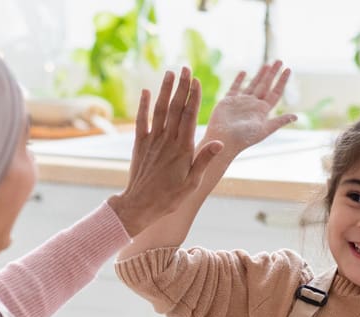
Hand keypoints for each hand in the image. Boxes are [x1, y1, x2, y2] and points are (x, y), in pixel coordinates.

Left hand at [108, 68, 223, 236]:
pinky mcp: (139, 144)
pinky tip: (146, 91)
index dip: (193, 97)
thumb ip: (204, 160)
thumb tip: (220, 143)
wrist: (140, 205)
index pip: (189, 116)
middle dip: (181, 86)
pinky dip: (143, 105)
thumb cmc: (170, 197)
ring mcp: (152, 141)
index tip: (196, 80)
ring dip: (164, 90)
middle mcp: (167, 140)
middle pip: (175, 108)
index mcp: (183, 149)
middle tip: (185, 68)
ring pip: (159, 110)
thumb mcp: (193, 183)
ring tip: (169, 73)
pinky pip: (141, 120)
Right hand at [203, 60, 296, 154]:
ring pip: (253, 85)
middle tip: (279, 60)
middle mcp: (253, 105)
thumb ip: (279, 122)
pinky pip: (235, 88)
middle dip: (272, 73)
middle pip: (265, 86)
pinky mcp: (228, 101)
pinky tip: (243, 72)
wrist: (223, 140)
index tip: (288, 69)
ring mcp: (241, 102)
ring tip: (267, 64)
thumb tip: (296, 117)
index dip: (282, 81)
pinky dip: (239, 80)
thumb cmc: (244, 137)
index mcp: (262, 111)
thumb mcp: (264, 129)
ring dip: (260, 75)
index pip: (275, 93)